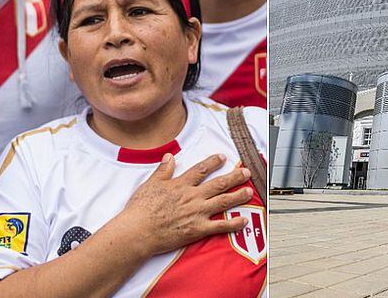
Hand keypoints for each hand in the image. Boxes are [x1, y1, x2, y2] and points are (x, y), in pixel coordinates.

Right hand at [120, 153, 252, 255]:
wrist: (138, 231)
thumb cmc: (140, 210)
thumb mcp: (150, 184)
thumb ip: (163, 170)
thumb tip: (169, 156)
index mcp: (180, 185)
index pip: (201, 170)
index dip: (213, 162)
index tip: (222, 157)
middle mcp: (192, 197)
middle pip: (218, 184)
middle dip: (234, 177)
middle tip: (245, 172)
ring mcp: (197, 213)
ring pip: (223, 202)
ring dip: (238, 196)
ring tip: (249, 191)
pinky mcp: (198, 229)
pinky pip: (220, 226)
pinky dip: (233, 224)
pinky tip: (244, 221)